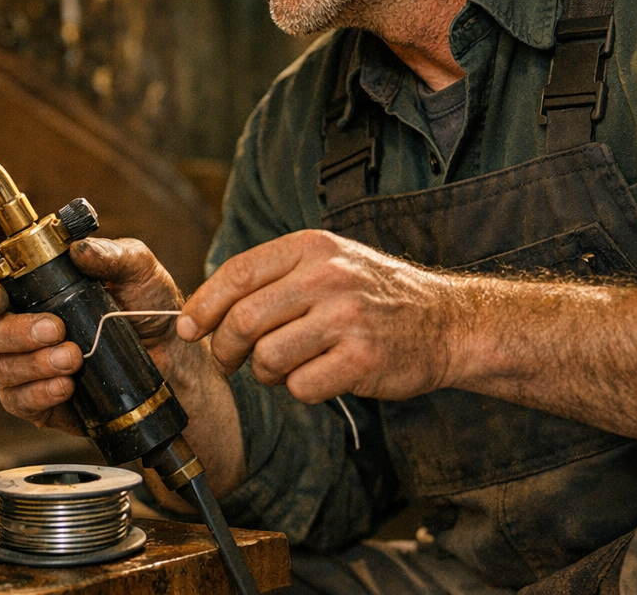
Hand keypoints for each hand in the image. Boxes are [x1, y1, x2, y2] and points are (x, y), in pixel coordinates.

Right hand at [0, 237, 184, 433]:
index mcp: (29, 285)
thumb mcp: (140, 271)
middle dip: (13, 332)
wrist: (172, 361)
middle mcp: (16, 323)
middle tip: (55, 329)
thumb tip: (79, 249)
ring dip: (34, 363)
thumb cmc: (148, 307)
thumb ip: (112, 254)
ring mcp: (23, 364)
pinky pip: (18, 401)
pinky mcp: (36, 400)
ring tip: (74, 358)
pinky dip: (39, 393)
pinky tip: (66, 386)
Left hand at [176, 229, 463, 403]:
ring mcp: (346, 318)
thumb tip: (204, 307)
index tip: (187, 327)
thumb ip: (275, 277)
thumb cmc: (376, 295)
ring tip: (286, 367)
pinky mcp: (362, 359)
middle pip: (244, 319)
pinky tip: (321, 377)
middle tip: (228, 361)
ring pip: (268, 357)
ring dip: (266, 373)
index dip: (204, 304)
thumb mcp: (329, 262)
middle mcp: (328, 276)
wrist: (449, 322)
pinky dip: (302, 390)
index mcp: (312, 247)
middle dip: (225, 348)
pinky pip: (301, 387)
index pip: (237, 273)